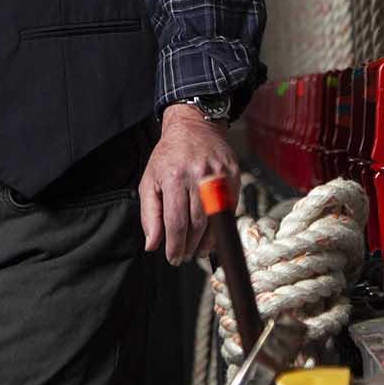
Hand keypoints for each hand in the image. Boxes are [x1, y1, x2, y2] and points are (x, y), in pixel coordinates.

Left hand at [139, 104, 238, 264]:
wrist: (193, 126)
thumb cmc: (168, 156)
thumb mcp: (149, 181)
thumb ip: (150, 215)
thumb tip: (152, 245)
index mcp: (174, 178)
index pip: (176, 222)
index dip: (175, 245)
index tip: (173, 258)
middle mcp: (198, 176)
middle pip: (197, 223)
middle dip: (191, 246)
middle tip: (185, 257)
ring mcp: (219, 174)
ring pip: (215, 219)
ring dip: (208, 241)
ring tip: (199, 251)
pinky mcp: (233, 174)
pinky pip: (230, 207)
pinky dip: (222, 224)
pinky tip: (213, 233)